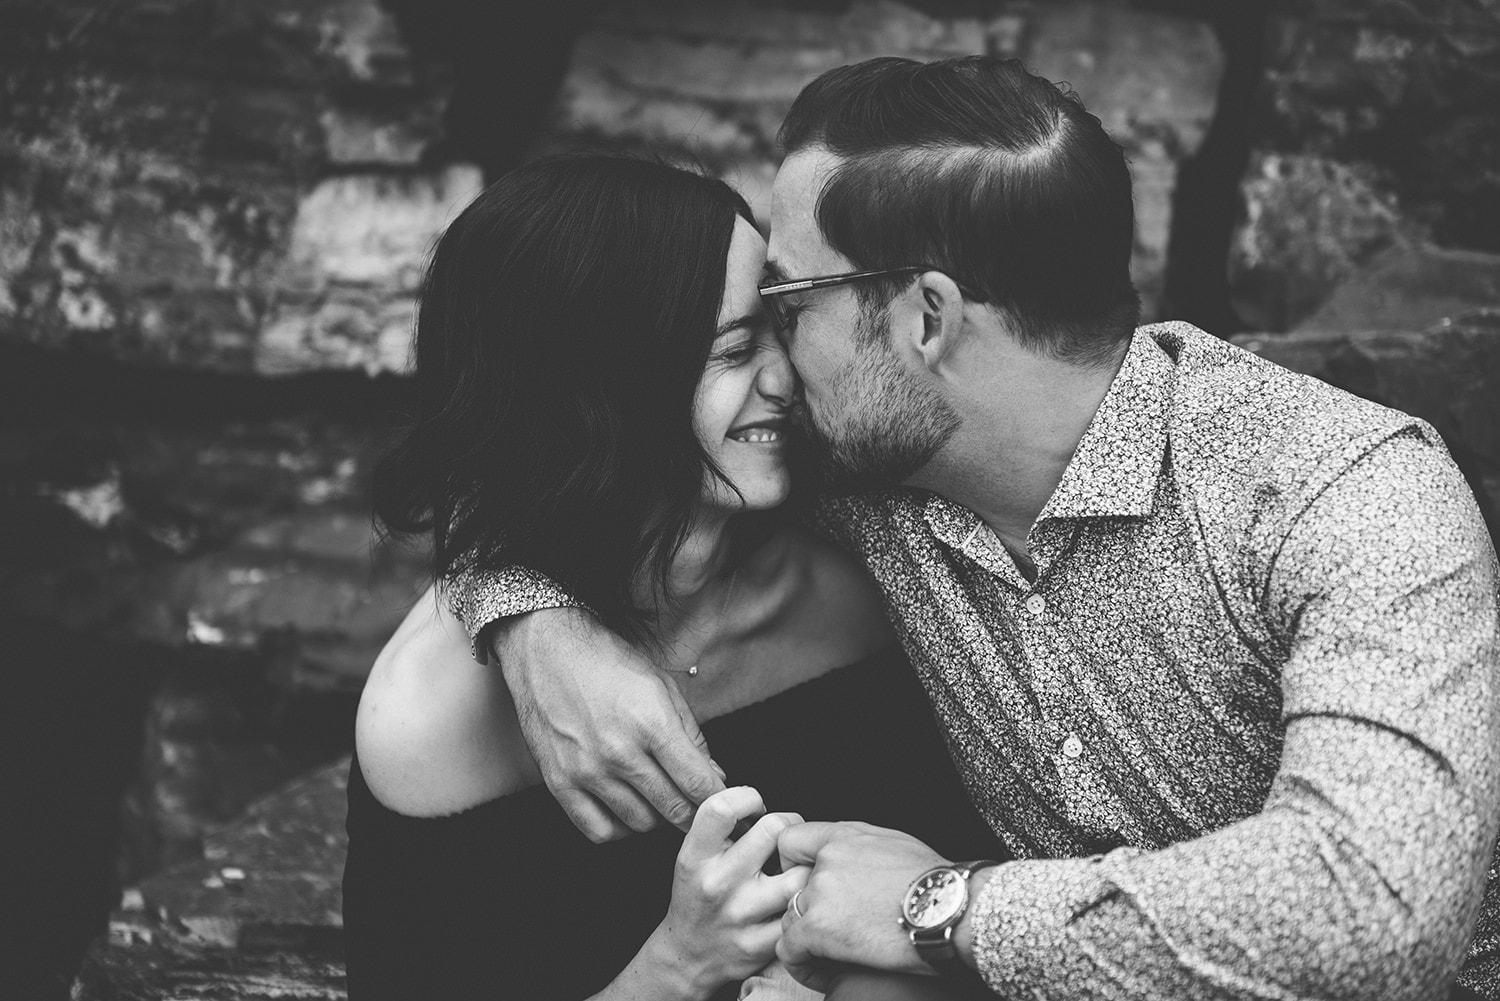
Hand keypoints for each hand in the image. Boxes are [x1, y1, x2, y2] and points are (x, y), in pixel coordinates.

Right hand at [492, 608, 725, 841]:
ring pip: (640, 824)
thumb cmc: (608, 664)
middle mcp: (619, 752)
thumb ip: (692, 736)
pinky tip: (625, 810)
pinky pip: (598, 830)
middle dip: (694, 814)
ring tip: (658, 798)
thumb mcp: (662, 687)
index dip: (720, 801)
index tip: (727, 806)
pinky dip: (619, 829)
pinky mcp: (559, 782)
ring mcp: (587, 771)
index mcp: (652, 723)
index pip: (698, 784)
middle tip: (697, 807)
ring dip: (657, 817)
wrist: (547, 652)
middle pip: (674, 810)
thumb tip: (714, 777)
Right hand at [652, 787, 810, 995]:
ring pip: (799, 874)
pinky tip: (797, 900)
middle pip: (774, 829)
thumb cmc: (699, 895)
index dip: (749, 796)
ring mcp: (741, 916)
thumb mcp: (694, 855)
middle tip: (787, 836)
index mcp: (695, 857)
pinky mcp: (761, 945)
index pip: (723, 807)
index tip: (755, 806)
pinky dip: (806, 902)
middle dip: (790, 824)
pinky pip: (802, 913)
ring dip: (806, 866)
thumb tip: (760, 799)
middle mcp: (716, 884)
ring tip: (798, 867)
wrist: (688, 956)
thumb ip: (723, 825)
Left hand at [775, 821, 949, 990]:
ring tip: (827, 956)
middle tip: (826, 927)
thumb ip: (862, 846)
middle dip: (804, 908)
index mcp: (845, 836)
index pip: (791, 841)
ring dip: (805, 939)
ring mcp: (820, 892)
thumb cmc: (938, 881)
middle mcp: (827, 860)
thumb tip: (856, 858)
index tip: (805, 883)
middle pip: (789, 886)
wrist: (952, 908)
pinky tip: (821, 973)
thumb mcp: (896, 844)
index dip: (793, 865)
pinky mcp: (818, 927)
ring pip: (789, 918)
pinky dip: (802, 965)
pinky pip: (789, 949)